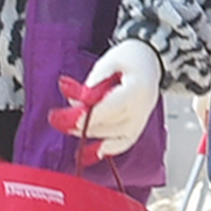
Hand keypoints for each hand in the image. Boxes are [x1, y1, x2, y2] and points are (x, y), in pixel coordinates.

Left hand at [61, 38, 164, 161]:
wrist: (150, 61)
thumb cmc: (131, 58)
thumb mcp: (111, 60)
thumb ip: (97, 78)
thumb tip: (83, 97)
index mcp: (138, 89)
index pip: (112, 107)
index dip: (92, 115)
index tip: (73, 118)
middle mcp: (142, 108)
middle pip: (112, 123)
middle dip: (84, 124)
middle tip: (60, 120)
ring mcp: (141, 120)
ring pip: (116, 136)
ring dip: (91, 134)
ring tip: (70, 128)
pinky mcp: (137, 126)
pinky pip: (124, 143)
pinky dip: (107, 149)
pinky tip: (92, 152)